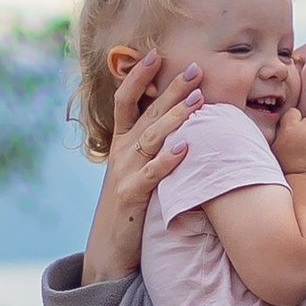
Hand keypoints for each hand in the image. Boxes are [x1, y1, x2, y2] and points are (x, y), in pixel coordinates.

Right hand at [82, 48, 201, 283]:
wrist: (107, 251)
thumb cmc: (128, 209)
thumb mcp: (134, 173)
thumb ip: (149, 149)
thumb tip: (177, 126)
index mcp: (120, 144)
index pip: (125, 100)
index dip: (138, 76)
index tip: (155, 53)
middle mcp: (120, 154)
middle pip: (146, 113)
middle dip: (170, 89)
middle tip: (195, 69)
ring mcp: (124, 174)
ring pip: (152, 138)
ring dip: (176, 117)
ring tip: (197, 100)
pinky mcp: (132, 197)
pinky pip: (153, 174)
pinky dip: (169, 160)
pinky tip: (186, 147)